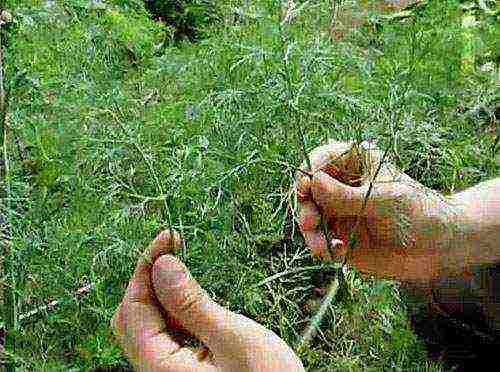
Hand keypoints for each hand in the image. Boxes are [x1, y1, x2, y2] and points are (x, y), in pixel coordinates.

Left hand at [111, 230, 304, 371]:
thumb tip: (163, 266)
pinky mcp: (180, 369)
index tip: (168, 237)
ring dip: (162, 291)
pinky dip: (174, 309)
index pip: (133, 309)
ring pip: (148, 324)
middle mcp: (154, 370)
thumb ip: (193, 304)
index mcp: (159, 367)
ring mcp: (166, 370)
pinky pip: (166, 334)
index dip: (146, 267)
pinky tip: (192, 296)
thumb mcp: (234, 339)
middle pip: (132, 317)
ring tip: (183, 263)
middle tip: (174, 247)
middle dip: (149, 277)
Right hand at [296, 140, 454, 283]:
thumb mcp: (384, 201)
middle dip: (305, 207)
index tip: (305, 188)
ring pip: (310, 216)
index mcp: (355, 164)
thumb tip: (312, 181)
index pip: (321, 159)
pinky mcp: (340, 236)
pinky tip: (337, 252)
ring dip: (310, 232)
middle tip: (310, 223)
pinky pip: (320, 239)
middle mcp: (342, 186)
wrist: (439, 249)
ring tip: (321, 246)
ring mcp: (340, 212)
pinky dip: (322, 247)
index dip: (308, 172)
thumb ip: (346, 196)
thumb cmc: (419, 212)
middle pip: (308, 190)